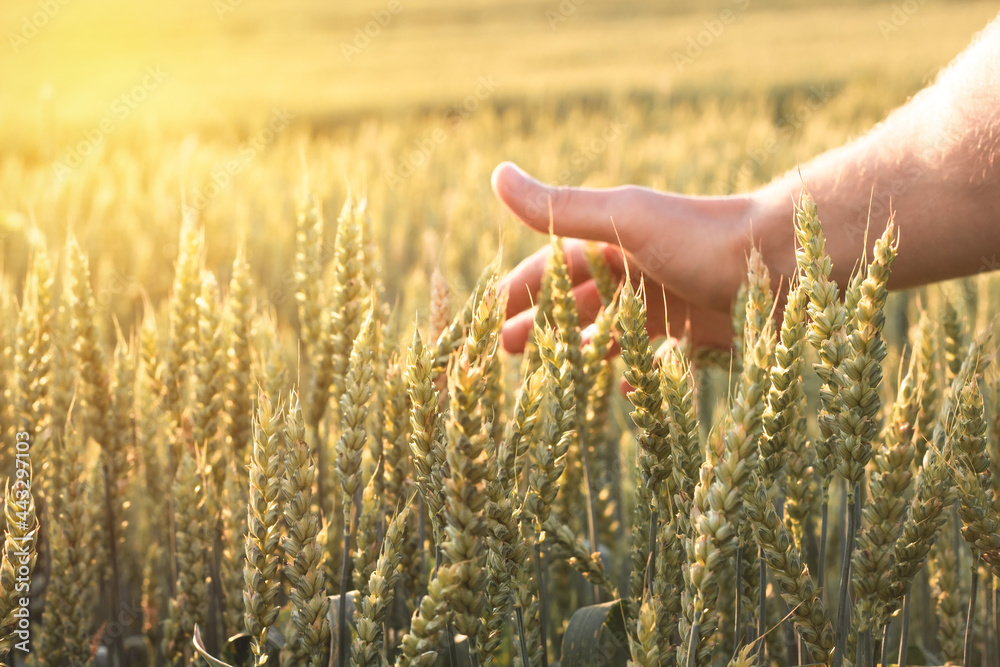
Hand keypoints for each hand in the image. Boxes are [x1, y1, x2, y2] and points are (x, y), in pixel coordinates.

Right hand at [493, 161, 763, 354]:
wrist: (789, 262)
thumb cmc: (703, 237)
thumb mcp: (626, 219)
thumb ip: (562, 207)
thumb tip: (496, 176)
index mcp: (613, 244)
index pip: (550, 269)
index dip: (517, 291)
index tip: (486, 317)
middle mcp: (636, 273)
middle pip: (575, 302)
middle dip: (539, 324)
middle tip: (506, 351)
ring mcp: (667, 305)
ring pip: (610, 331)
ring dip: (580, 349)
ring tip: (553, 375)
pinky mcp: (698, 333)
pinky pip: (656, 356)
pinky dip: (634, 369)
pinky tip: (623, 386)